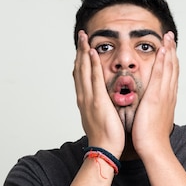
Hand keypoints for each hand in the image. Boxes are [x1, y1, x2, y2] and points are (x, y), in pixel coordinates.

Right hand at [73, 30, 124, 157]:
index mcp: (84, 101)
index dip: (80, 61)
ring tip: (84, 38)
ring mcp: (89, 98)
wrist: (104, 149)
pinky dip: (92, 64)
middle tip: (81, 36)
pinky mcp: (98, 100)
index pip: (80, 77)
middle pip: (79, 69)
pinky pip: (94, 78)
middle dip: (80, 51)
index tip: (82, 49)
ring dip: (83, 52)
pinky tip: (92, 52)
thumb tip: (102, 102)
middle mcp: (83, 97)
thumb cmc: (105, 137)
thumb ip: (100, 107)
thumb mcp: (99, 118)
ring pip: (84, 70)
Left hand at [132, 31, 178, 156]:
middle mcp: (168, 94)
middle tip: (171, 36)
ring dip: (169, 51)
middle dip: (172, 51)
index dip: (171, 61)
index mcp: (166, 99)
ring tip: (168, 37)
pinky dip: (163, 61)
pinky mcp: (156, 97)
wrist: (154, 147)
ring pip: (169, 68)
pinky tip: (162, 50)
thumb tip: (150, 106)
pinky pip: (160, 75)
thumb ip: (152, 109)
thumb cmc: (150, 137)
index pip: (170, 75)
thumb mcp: (153, 118)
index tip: (169, 49)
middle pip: (172, 68)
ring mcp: (164, 95)